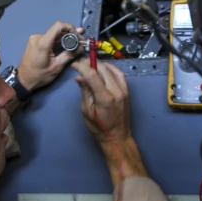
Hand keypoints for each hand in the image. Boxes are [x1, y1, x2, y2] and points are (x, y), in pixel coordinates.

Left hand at [17, 21, 84, 91]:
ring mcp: (35, 38)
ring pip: (54, 34)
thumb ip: (69, 55)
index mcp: (43, 42)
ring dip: (65, 38)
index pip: (58, 26)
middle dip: (70, 35)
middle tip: (81, 41)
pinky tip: (66, 46)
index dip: (70, 27)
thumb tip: (81, 47)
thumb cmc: (39, 76)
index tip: (78, 35)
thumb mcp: (57, 67)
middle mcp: (38, 37)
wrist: (23, 80)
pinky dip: (58, 41)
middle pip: (57, 30)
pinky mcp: (35, 41)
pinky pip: (49, 38)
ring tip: (76, 44)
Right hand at [74, 58, 146, 185]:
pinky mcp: (127, 91)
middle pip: (102, 69)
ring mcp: (123, 90)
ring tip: (91, 64)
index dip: (82, 67)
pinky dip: (111, 69)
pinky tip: (104, 69)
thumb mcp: (87, 111)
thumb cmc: (99, 127)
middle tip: (81, 64)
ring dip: (101, 64)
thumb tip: (79, 77)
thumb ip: (85, 92)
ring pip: (112, 69)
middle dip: (90, 63)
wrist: (118, 137)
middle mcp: (116, 91)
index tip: (74, 65)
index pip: (92, 74)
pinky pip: (120, 74)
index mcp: (104, 98)